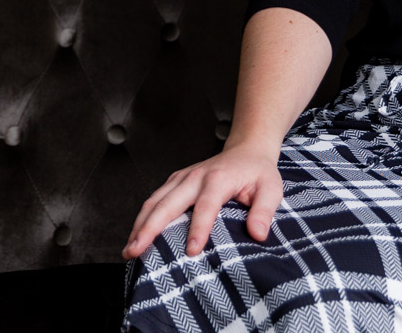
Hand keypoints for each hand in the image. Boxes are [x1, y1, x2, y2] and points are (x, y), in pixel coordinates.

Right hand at [121, 142, 282, 259]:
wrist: (246, 150)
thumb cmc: (258, 173)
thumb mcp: (271, 189)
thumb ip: (264, 211)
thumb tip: (257, 234)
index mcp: (217, 179)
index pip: (205, 207)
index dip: (197, 229)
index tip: (191, 251)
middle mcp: (194, 177)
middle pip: (166, 203)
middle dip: (149, 228)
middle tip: (136, 250)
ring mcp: (181, 178)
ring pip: (154, 201)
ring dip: (139, 224)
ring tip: (129, 248)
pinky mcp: (175, 182)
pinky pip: (154, 200)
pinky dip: (143, 218)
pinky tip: (137, 235)